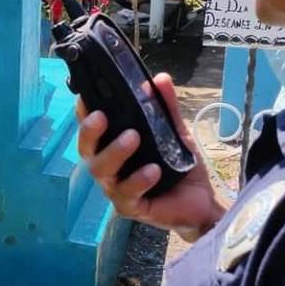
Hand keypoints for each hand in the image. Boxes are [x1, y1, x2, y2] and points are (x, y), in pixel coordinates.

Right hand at [76, 72, 226, 242]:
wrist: (201, 201)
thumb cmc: (181, 168)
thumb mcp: (176, 133)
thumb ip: (167, 108)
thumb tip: (161, 78)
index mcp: (113, 146)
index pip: (91, 128)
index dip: (83, 113)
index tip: (85, 97)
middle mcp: (108, 167)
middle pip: (86, 150)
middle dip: (90, 132)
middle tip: (102, 117)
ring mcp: (116, 189)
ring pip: (101, 171)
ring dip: (114, 152)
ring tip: (133, 138)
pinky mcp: (130, 207)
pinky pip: (126, 194)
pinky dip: (138, 180)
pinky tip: (153, 171)